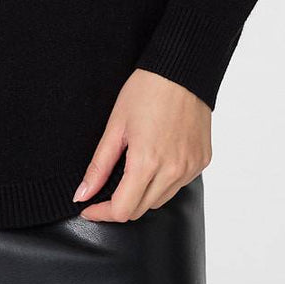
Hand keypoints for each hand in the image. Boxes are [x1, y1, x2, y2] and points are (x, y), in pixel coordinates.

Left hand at [72, 69, 211, 220]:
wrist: (182, 70)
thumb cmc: (146, 90)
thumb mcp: (115, 126)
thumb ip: (99, 166)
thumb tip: (82, 194)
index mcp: (147, 162)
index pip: (123, 210)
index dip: (102, 213)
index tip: (89, 207)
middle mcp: (173, 170)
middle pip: (141, 209)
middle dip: (120, 205)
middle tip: (105, 191)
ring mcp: (190, 167)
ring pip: (161, 200)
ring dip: (142, 194)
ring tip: (132, 170)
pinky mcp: (202, 161)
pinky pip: (179, 184)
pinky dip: (164, 181)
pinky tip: (156, 160)